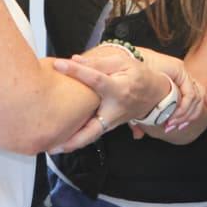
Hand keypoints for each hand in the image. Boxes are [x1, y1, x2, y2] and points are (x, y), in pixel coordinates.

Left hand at [46, 46, 169, 153]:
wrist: (156, 95)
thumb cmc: (138, 76)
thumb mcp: (123, 63)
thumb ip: (99, 62)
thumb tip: (75, 60)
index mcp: (119, 89)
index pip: (95, 79)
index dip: (77, 71)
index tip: (58, 64)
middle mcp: (114, 110)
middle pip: (93, 129)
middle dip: (73, 139)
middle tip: (52, 144)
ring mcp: (112, 122)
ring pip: (91, 136)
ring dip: (72, 144)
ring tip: (51, 147)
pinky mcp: (109, 127)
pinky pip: (92, 134)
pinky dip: (78, 139)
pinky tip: (61, 141)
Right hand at [137, 50, 206, 132]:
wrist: (123, 66)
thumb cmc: (129, 83)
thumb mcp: (137, 105)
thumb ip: (141, 119)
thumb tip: (138, 135)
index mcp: (175, 82)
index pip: (194, 96)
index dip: (193, 112)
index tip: (184, 125)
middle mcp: (181, 76)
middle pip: (198, 98)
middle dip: (190, 116)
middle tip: (177, 127)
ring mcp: (182, 72)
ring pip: (196, 98)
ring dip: (185, 114)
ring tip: (172, 123)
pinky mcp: (180, 70)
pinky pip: (190, 93)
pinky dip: (184, 107)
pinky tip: (173, 115)